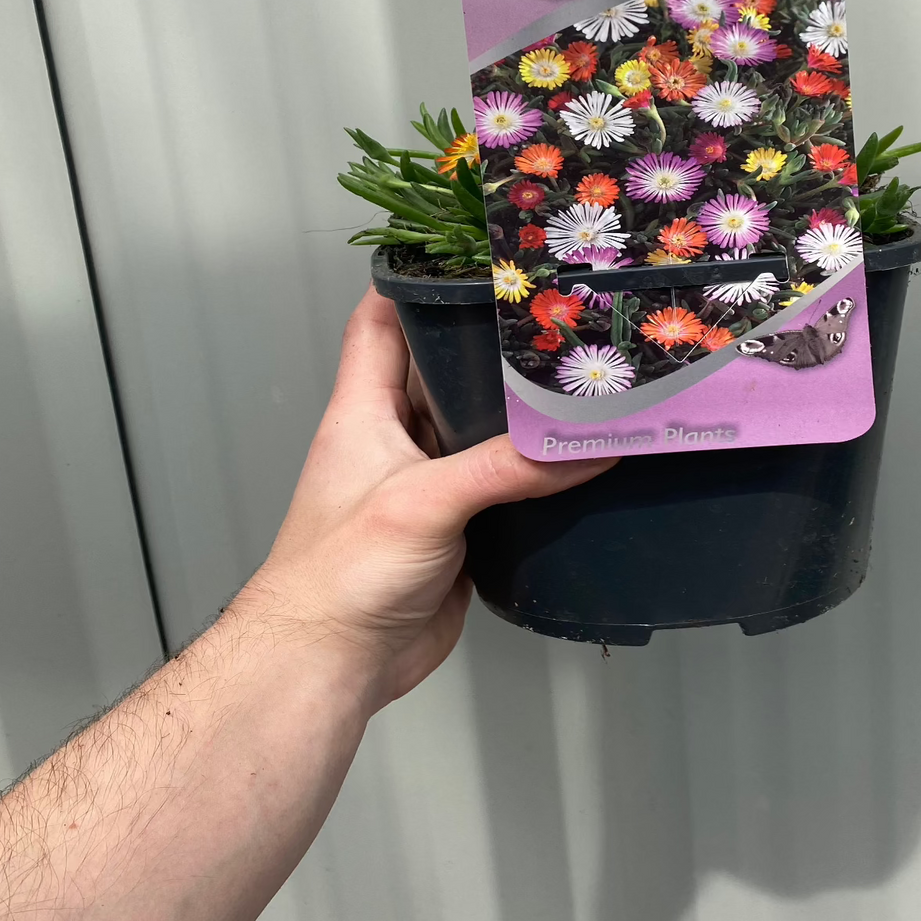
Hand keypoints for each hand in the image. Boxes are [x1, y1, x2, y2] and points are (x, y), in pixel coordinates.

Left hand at [242, 288, 613, 705]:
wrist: (331, 666)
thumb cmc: (339, 575)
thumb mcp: (423, 503)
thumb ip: (505, 469)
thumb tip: (588, 445)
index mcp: (364, 411)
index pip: (381, 321)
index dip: (415, 281)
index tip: (470, 254)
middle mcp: (395, 440)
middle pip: (443, 370)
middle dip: (491, 345)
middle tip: (556, 316)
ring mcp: (426, 487)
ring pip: (478, 431)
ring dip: (521, 415)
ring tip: (582, 380)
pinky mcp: (456, 532)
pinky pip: (501, 489)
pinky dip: (536, 475)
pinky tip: (578, 461)